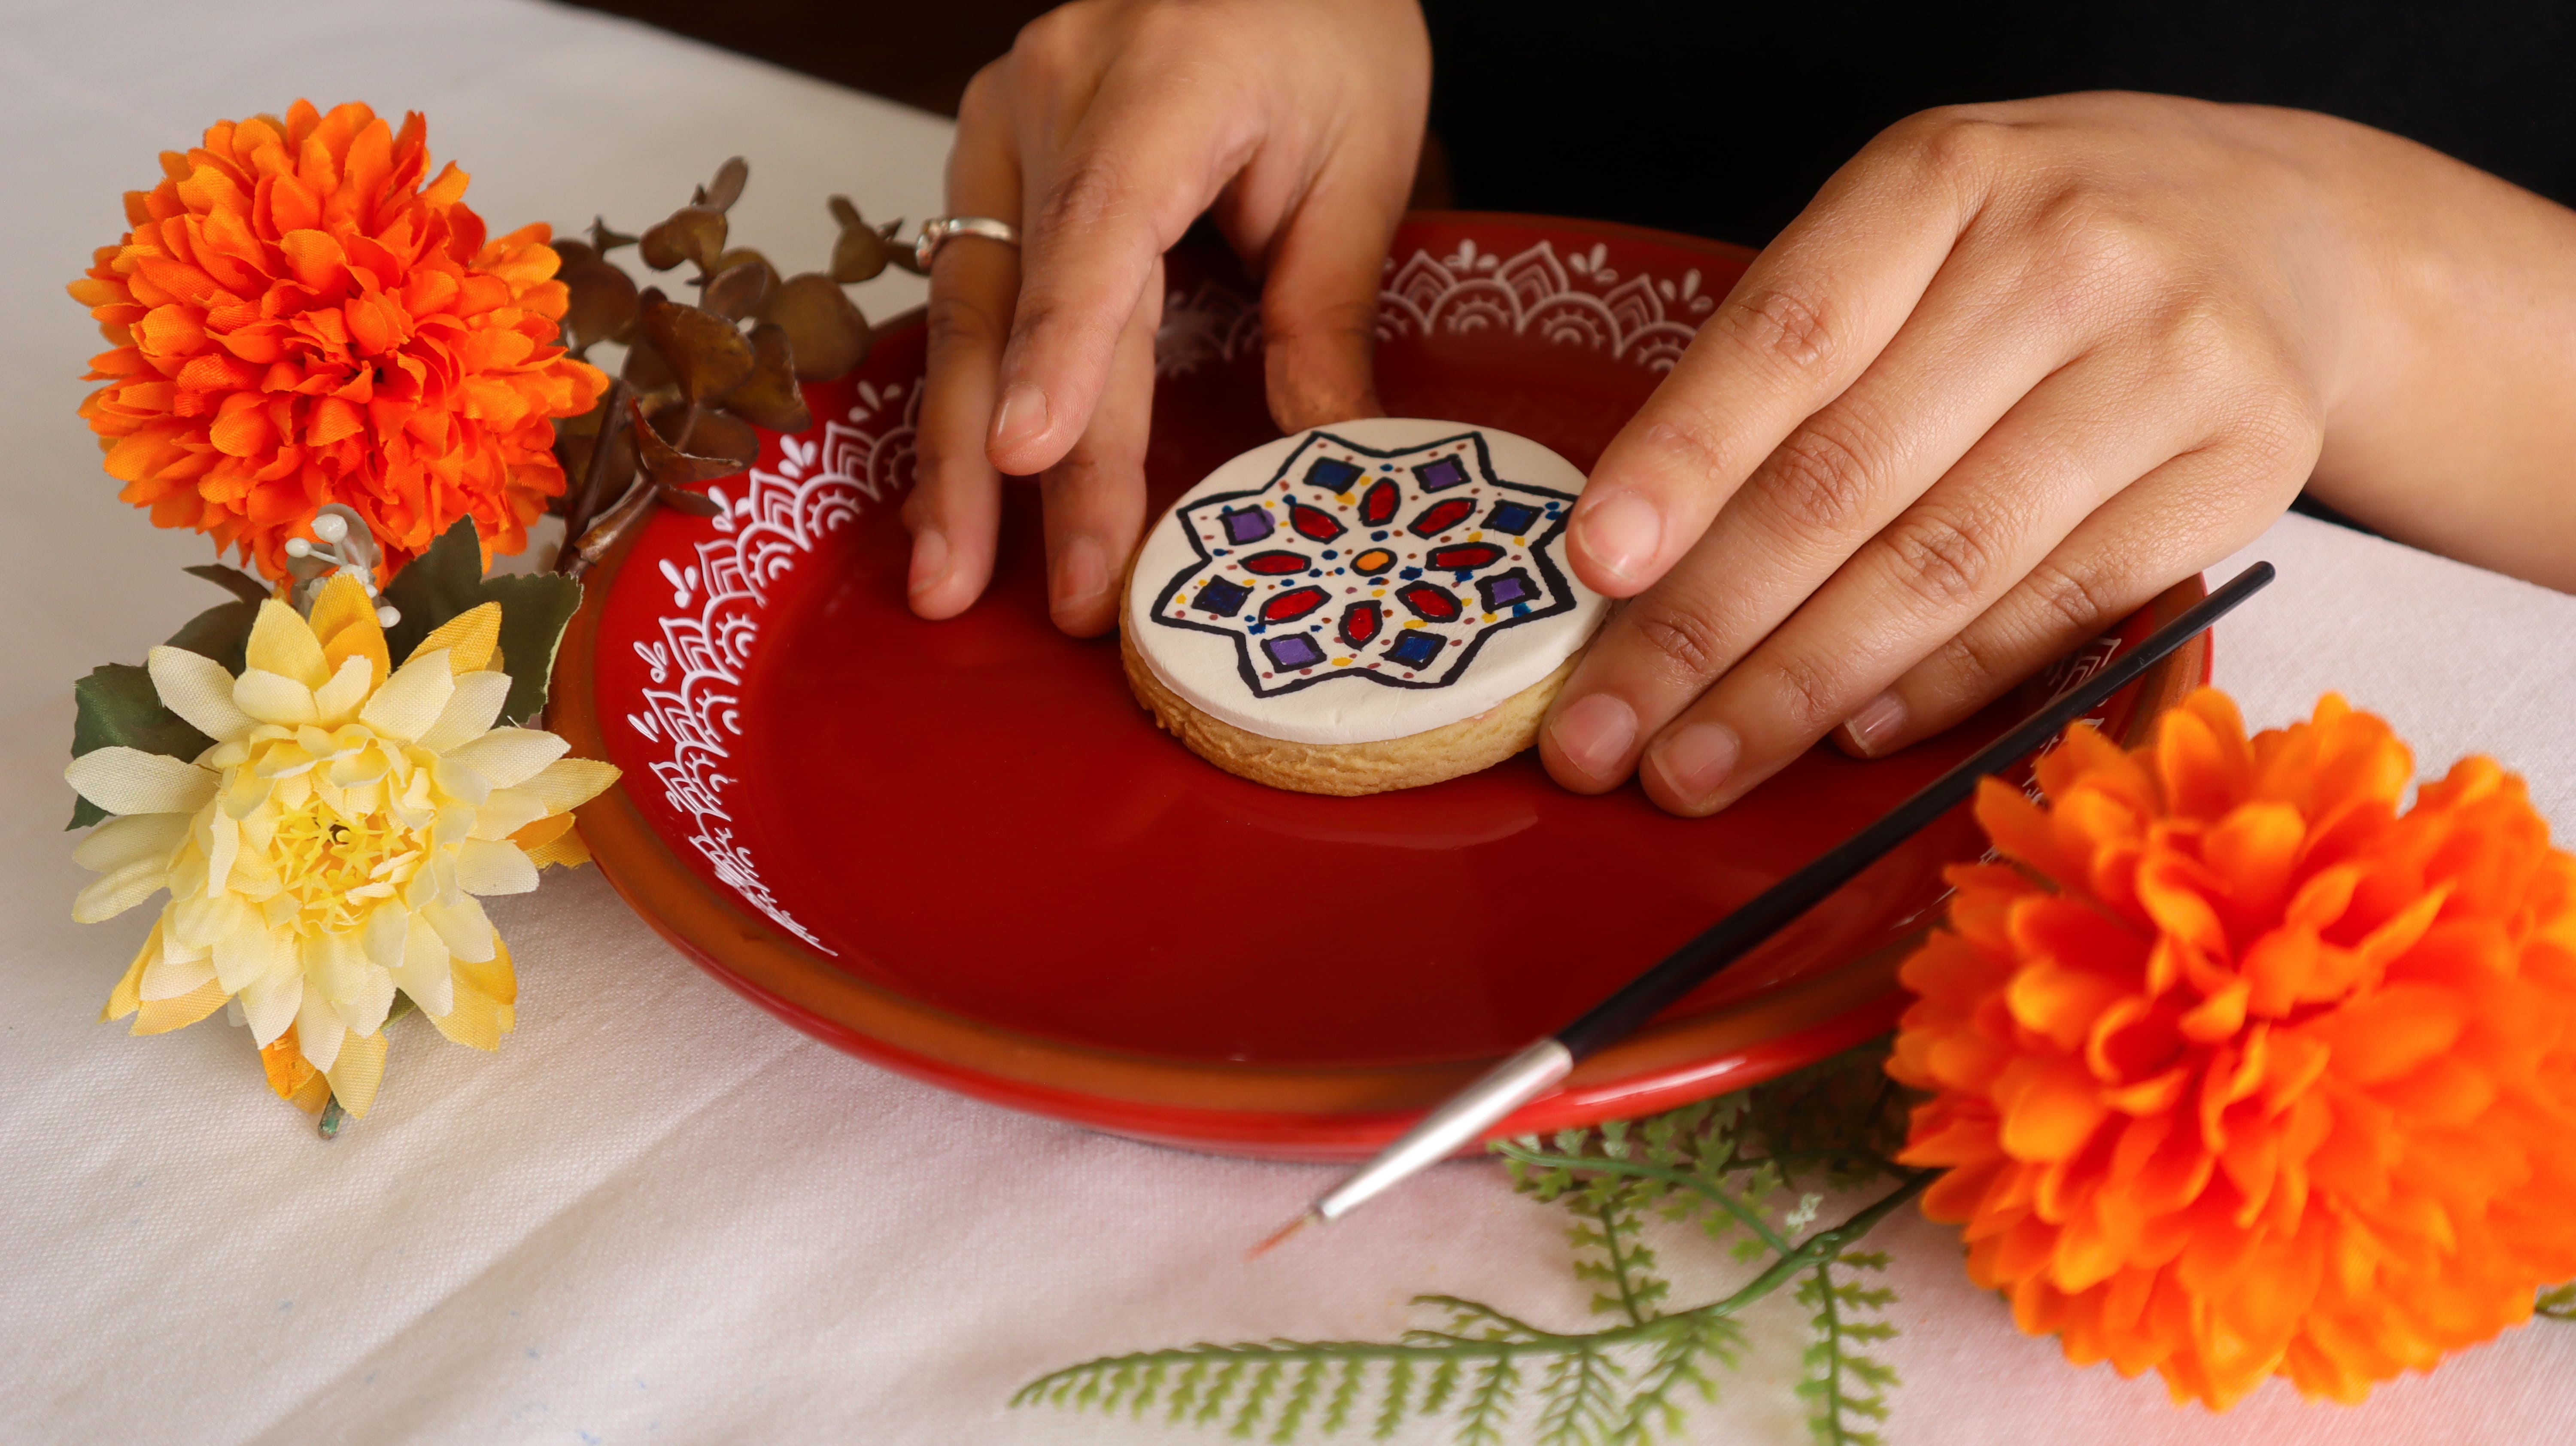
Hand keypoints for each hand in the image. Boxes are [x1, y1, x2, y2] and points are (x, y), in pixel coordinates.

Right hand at [905, 0, 1429, 634]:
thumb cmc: (1326, 23)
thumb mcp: (1363, 158)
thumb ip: (1325, 306)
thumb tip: (1322, 454)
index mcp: (1162, 84)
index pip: (1100, 234)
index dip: (1061, 352)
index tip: (1029, 453)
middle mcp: (1056, 98)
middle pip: (1017, 298)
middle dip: (999, 462)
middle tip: (983, 590)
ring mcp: (1008, 122)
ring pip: (967, 305)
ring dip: (951, 449)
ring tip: (947, 573)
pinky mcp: (997, 156)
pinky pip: (971, 287)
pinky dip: (964, 394)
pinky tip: (954, 485)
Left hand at [1540, 92, 2575, 815]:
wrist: (2277, 228)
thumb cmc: (2030, 249)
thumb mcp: (1905, 239)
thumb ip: (1785, 370)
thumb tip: (1639, 561)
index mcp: (1943, 177)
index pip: (1788, 335)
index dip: (1683, 459)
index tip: (1593, 567)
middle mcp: (2064, 258)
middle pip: (1848, 475)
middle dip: (1702, 628)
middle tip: (1598, 735)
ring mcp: (2168, 364)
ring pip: (1945, 562)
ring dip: (1798, 688)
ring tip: (1691, 768)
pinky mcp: (2240, 472)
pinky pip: (2057, 608)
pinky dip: (1941, 686)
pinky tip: (1848, 738)